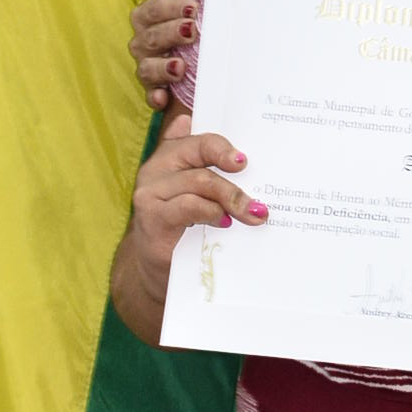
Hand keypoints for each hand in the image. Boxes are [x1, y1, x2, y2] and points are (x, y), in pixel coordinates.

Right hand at [127, 112, 264, 273]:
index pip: (200, 141)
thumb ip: (217, 176)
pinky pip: (188, 206)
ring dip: (231, 197)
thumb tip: (244, 159)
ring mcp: (151, 192)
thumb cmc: (186, 229)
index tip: (244, 161)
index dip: (223, 147)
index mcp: (170, 156)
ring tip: (252, 214)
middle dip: (234, 175)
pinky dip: (211, 212)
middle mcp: (156, 168)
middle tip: (259, 200)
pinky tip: (225, 223)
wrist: (160, 270)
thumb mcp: (202, 200)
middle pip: (200, 155)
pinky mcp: (152, 216)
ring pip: (198, 181)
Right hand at [133, 0, 208, 106]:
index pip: (150, 10)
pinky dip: (156, 97)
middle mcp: (149, 44)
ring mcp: (153, 71)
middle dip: (168, 34)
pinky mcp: (162, 96)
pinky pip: (150, 97)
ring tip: (182, 66)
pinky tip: (164, 98)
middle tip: (193, 32)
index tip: (193, 7)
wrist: (228, 72)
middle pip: (146, 38)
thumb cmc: (211, 30)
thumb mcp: (210, 3)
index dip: (167, 8)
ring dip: (161, 67)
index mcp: (156, 19)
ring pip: (145, 68)